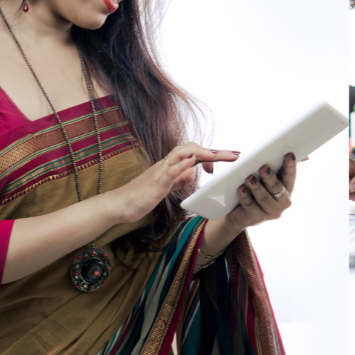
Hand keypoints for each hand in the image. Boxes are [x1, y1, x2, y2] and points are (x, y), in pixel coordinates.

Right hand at [108, 143, 236, 222]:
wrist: (119, 205)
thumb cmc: (142, 196)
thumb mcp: (167, 187)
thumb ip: (179, 179)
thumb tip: (192, 172)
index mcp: (171, 166)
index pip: (196, 154)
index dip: (213, 155)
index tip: (229, 161)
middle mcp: (166, 164)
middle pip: (193, 149)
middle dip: (215, 151)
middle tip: (236, 155)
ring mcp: (160, 171)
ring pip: (181, 154)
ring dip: (202, 152)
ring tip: (218, 154)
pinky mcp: (154, 183)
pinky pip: (169, 171)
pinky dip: (181, 165)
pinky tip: (193, 161)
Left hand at [221, 152, 296, 230]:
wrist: (240, 212)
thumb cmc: (255, 189)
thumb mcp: (264, 177)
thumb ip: (275, 165)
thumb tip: (297, 154)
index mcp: (287, 188)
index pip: (290, 175)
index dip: (290, 165)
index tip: (289, 155)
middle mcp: (283, 201)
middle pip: (277, 188)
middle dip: (270, 178)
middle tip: (263, 168)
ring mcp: (272, 211)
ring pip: (264, 198)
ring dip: (256, 187)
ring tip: (249, 178)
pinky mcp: (258, 218)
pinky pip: (251, 206)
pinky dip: (245, 197)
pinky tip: (241, 190)